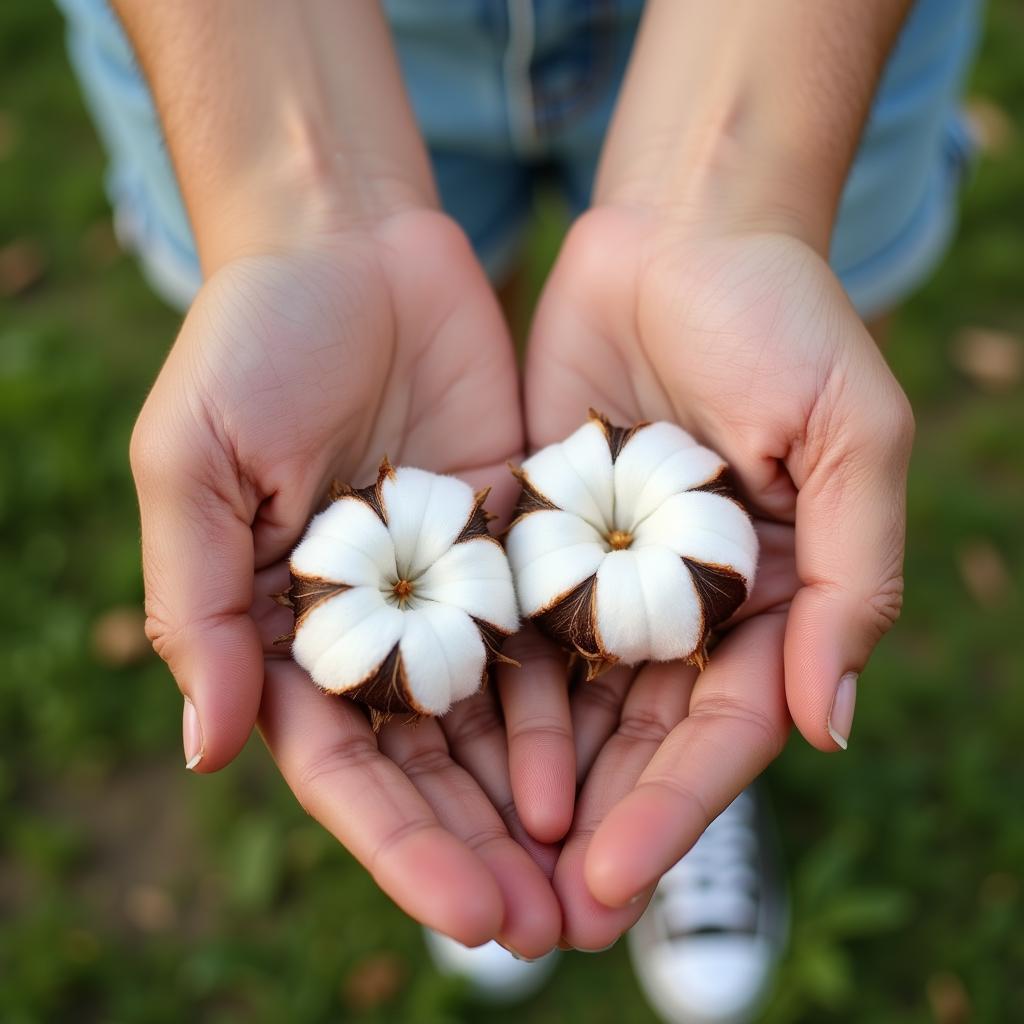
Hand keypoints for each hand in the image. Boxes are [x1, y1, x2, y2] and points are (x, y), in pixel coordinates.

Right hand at [130, 209, 560, 955]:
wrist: (349, 243)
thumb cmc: (250, 342)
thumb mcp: (194, 465)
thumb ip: (194, 605)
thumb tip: (207, 748)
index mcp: (282, 628)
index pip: (344, 766)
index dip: (401, 845)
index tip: (470, 914)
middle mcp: (374, 626)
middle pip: (431, 766)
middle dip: (484, 850)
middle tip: (553, 934)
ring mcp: (450, 588)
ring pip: (498, 720)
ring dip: (541, 802)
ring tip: (598, 881)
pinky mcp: (516, 539)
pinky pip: (551, 632)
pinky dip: (578, 701)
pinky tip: (619, 763)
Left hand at [523, 206, 913, 947]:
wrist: (681, 234)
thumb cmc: (782, 318)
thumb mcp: (851, 432)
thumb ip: (851, 578)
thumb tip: (830, 725)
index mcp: (772, 601)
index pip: (720, 732)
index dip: (672, 812)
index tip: (610, 881)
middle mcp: (687, 608)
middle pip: (638, 744)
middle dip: (592, 830)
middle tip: (531, 922)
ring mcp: (609, 578)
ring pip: (570, 709)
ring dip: (530, 790)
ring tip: (476, 870)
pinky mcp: (540, 538)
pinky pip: (511, 630)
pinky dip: (485, 698)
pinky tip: (442, 761)